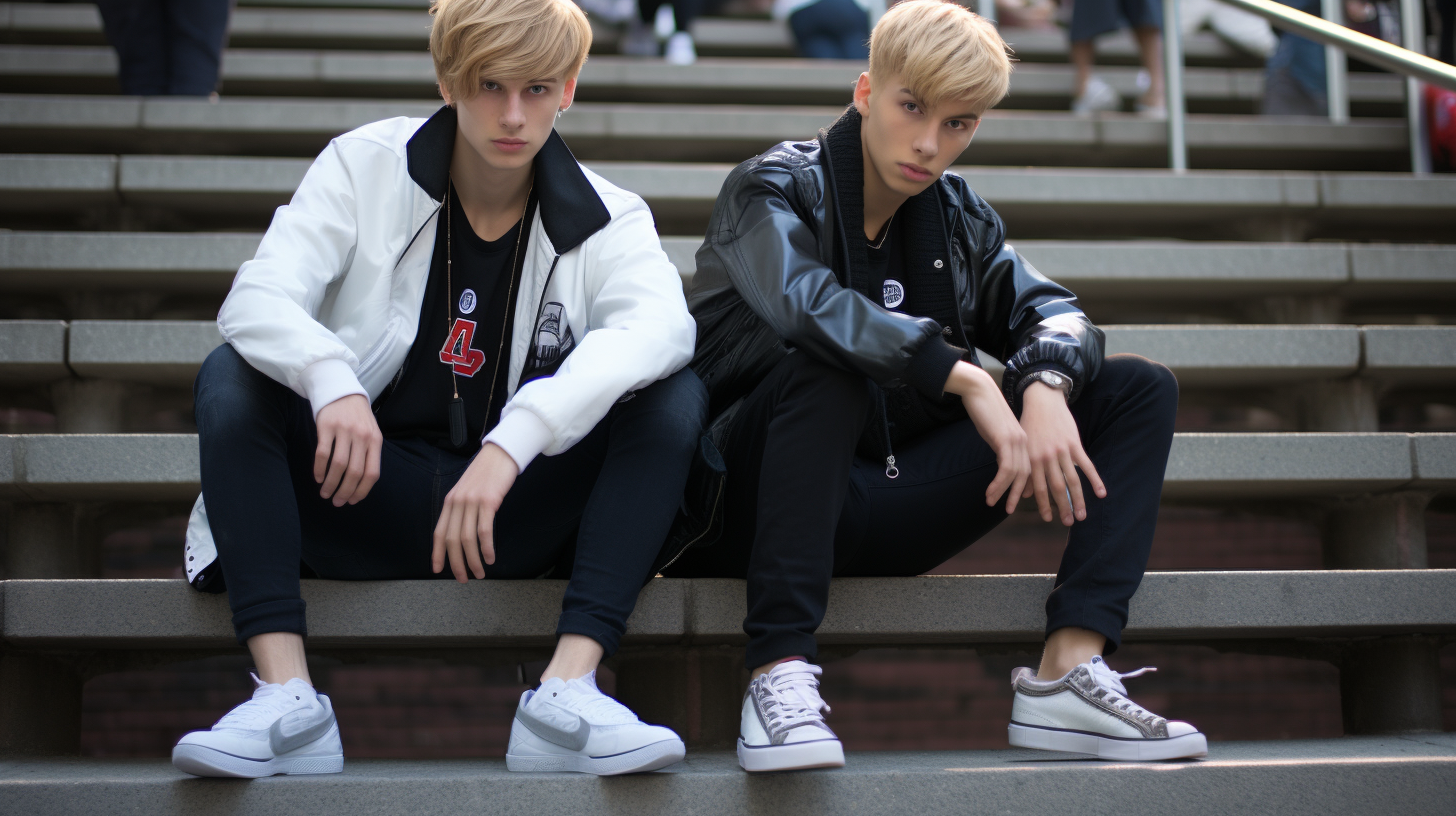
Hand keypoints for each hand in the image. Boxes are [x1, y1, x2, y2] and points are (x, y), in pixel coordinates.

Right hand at [314, 394, 382, 506]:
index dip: (362, 491)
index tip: (352, 501)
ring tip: (325, 493)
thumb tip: (360, 485)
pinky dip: (319, 469)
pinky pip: (323, 453)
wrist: (341, 390)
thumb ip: (368, 454)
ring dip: (330, 483)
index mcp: (375, 441)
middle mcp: (362, 436)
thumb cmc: (357, 417)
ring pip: (338, 465)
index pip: (372, 473)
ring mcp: (344, 430)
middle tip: (336, 502)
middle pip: (354, 472)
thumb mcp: (370, 433)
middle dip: (345, 491)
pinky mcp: (327, 426)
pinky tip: (318, 477)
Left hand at [432, 442, 517, 581]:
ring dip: (473, 560)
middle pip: (452, 540)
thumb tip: (461, 532)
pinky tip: (490, 557)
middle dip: (457, 563)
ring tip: (480, 573)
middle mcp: (457, 503)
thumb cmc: (487, 474)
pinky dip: (486, 548)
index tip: (437, 570)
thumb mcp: (468, 491)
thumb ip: (462, 509)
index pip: (439, 532)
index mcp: (450, 501)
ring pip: (467, 539)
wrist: (501, 454)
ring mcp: (472, 502)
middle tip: (463, 578)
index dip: (437, 553)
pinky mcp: (488, 501)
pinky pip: (484, 530)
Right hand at [944, 361, 1030, 513]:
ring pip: (1017, 474)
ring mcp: (1016, 441)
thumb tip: (1001, 464)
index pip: (1028, 468)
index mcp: (1023, 439)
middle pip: (1027, 475)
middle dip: (1018, 495)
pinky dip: (999, 483)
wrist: (979, 390)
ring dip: (1005, 492)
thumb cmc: (984, 409)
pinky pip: (1006, 468)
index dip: (1023, 486)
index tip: (1015, 500)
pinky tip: (990, 492)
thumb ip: (1001, 448)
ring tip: (994, 503)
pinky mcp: (1005, 440)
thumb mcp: (995, 432)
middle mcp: (1024, 441)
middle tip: (1009, 510)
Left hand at [1019, 381, 1106, 525]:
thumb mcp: (1023, 447)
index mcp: (1033, 460)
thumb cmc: (1030, 425)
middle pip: (1057, 488)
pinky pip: (1087, 465)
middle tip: (1069, 523)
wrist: (1042, 401)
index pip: (1039, 488)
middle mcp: (1047, 457)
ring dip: (1079, 500)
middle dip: (1063, 507)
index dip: (1044, 505)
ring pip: (1073, 480)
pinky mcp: (1075, 444)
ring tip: (1083, 515)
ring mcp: (1062, 451)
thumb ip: (1026, 471)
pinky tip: (1102, 493)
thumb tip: (1026, 494)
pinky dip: (1095, 480)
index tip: (1048, 519)